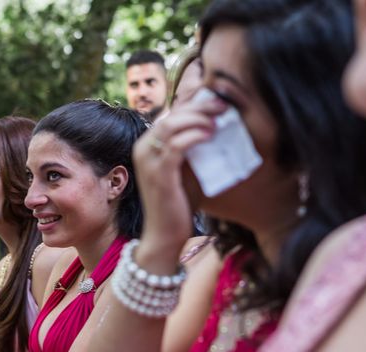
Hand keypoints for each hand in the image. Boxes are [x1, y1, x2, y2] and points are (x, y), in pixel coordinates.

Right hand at [133, 95, 226, 264]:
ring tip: (219, 119)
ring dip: (198, 118)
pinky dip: (194, 136)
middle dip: (199, 107)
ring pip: (171, 125)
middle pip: (171, 115)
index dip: (193, 105)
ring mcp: (148, 161)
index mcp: (147, 145)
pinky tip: (210, 134)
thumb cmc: (177, 204)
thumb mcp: (185, 170)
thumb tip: (214, 125)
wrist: (164, 235)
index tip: (217, 103)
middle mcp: (143, 149)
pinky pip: (176, 146)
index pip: (170, 114)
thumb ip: (192, 149)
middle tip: (223, 105)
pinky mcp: (159, 174)